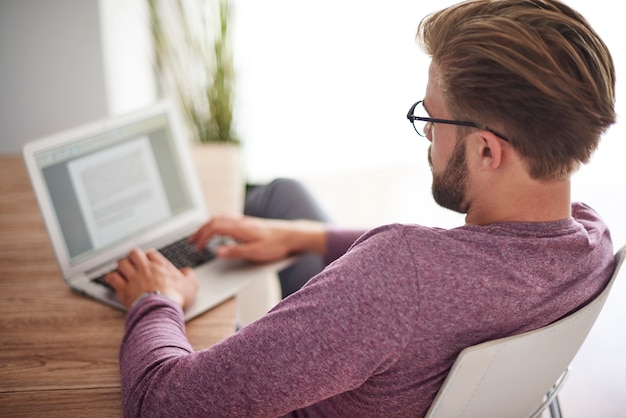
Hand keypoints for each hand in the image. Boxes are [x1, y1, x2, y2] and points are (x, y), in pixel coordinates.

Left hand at [105, 248, 198, 308]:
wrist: (161, 309)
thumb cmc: (175, 298)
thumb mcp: (190, 285)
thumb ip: (189, 275)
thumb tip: (187, 272)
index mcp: (160, 266)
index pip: (151, 253)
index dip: (149, 257)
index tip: (150, 262)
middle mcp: (145, 269)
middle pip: (134, 253)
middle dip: (133, 257)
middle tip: (134, 262)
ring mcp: (133, 278)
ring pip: (122, 263)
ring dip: (122, 266)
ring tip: (123, 269)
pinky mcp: (124, 289)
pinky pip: (113, 278)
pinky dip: (111, 278)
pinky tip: (112, 279)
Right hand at [190, 215, 326, 262]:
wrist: (293, 235)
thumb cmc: (277, 244)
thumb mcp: (255, 253)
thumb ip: (235, 252)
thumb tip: (217, 252)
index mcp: (240, 228)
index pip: (214, 228)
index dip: (202, 237)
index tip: (196, 247)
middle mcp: (241, 222)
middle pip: (214, 221)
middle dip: (200, 230)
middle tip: (191, 240)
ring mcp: (245, 220)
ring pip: (220, 218)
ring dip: (208, 225)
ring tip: (201, 234)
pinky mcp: (250, 222)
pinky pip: (228, 218)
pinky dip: (217, 222)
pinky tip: (220, 228)